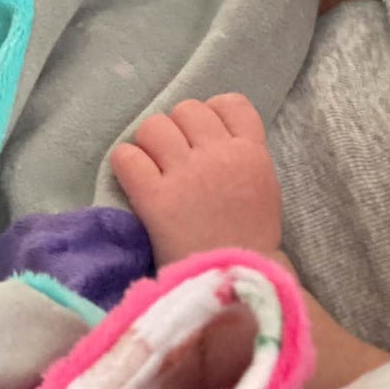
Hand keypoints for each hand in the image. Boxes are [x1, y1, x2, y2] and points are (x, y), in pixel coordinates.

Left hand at [111, 95, 282, 265]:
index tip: (203, 136)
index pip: (229, 103)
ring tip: (155, 170)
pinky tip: (136, 181)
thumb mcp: (263, 189)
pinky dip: (126, 165)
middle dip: (178, 130)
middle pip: (187, 110)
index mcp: (252, 153)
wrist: (236, 286)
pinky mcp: (156, 197)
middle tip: (176, 159)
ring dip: (150, 145)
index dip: (211, 113)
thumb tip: (209, 134)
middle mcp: (220, 156)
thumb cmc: (248, 242)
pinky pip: (127, 156)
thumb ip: (241, 157)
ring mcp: (187, 174)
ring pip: (153, 126)